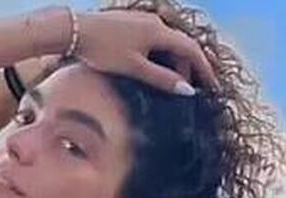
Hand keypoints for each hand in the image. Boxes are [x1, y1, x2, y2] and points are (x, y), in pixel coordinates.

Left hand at [73, 9, 217, 93]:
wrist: (73, 29)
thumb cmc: (102, 50)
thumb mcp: (134, 68)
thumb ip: (161, 79)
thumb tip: (188, 90)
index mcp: (159, 32)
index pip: (191, 50)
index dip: (204, 68)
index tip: (212, 86)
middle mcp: (154, 21)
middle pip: (180, 45)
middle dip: (187, 67)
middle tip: (186, 88)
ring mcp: (141, 20)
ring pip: (166, 41)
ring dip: (171, 61)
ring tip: (168, 81)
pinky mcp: (129, 22)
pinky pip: (153, 38)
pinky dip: (159, 54)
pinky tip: (150, 67)